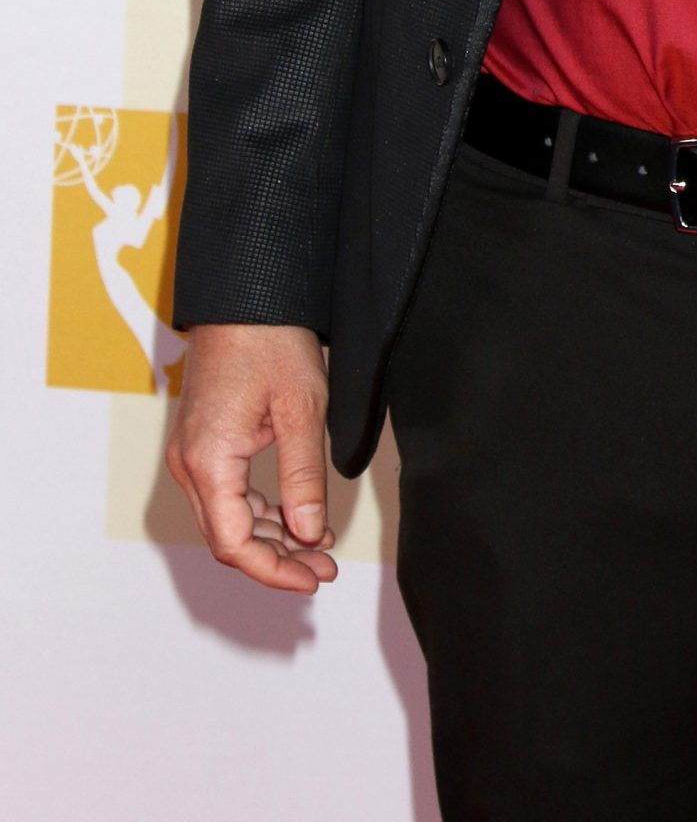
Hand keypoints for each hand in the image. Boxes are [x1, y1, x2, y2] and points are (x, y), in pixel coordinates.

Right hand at [168, 324, 338, 592]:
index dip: (274, 571)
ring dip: (272, 538)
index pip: (234, 545)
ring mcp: (194, 455)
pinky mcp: (205, 444)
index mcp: (209, 462)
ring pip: (229, 520)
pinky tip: (298, 516)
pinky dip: (262, 512)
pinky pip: (229, 495)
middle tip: (325, 569)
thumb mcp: (301, 410)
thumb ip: (303, 478)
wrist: (246, 296)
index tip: (313, 580)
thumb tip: (309, 535)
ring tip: (319, 547)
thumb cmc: (271, 341)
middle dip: (278, 560)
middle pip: (229, 538)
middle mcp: (191, 465)